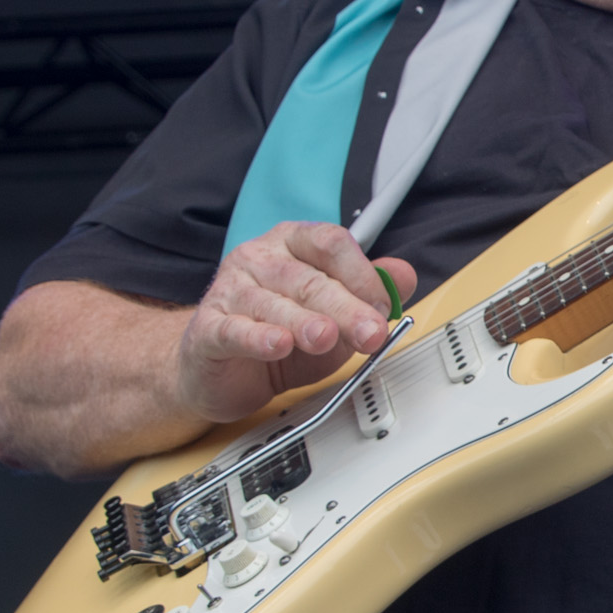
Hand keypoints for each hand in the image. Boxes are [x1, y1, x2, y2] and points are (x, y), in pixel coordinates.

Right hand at [175, 222, 418, 424]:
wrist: (219, 370)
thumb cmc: (278, 333)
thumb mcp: (334, 314)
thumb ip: (368, 293)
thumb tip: (404, 276)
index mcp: (292, 244)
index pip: (330, 242)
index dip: (361, 273)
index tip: (383, 305)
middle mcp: (259, 259)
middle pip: (308, 278)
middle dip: (345, 307)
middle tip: (370, 331)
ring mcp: (230, 291)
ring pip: (273, 303)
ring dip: (304, 322)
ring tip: (325, 337)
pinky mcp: (208, 327)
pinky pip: (234, 330)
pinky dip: (258, 338)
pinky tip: (277, 345)